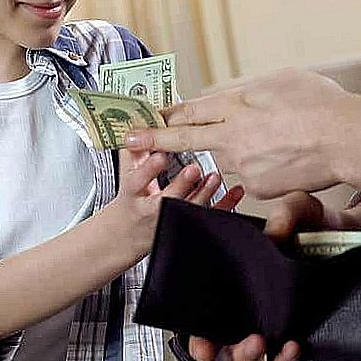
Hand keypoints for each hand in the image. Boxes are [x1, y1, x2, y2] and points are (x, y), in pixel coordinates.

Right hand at [108, 150, 243, 262]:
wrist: (129, 234)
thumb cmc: (131, 200)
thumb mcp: (125, 177)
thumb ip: (132, 154)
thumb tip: (135, 125)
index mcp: (133, 193)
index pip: (137, 181)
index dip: (148, 169)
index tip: (160, 156)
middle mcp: (150, 208)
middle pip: (164, 199)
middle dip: (180, 184)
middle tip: (193, 169)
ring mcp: (170, 217)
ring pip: (188, 209)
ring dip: (204, 192)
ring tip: (214, 177)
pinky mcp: (188, 223)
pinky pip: (208, 216)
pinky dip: (224, 204)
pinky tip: (235, 192)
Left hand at [126, 69, 360, 200]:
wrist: (348, 140)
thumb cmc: (323, 104)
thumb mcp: (283, 82)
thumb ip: (253, 92)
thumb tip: (239, 98)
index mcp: (237, 105)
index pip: (191, 111)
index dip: (165, 115)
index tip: (144, 117)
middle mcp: (232, 135)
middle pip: (187, 138)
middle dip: (154, 140)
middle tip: (130, 140)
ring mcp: (242, 164)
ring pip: (225, 159)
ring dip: (234, 152)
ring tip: (268, 142)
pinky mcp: (256, 187)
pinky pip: (249, 178)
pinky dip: (260, 169)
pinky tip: (285, 158)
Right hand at [183, 192, 360, 360]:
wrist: (349, 238)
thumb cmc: (314, 223)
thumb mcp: (300, 207)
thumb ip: (288, 211)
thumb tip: (275, 233)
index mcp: (232, 278)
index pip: (200, 312)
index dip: (196, 332)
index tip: (202, 339)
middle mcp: (244, 304)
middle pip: (219, 342)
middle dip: (223, 350)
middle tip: (245, 339)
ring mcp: (267, 322)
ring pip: (246, 357)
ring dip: (247, 356)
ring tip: (262, 342)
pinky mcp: (290, 333)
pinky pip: (279, 358)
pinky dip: (282, 359)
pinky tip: (292, 345)